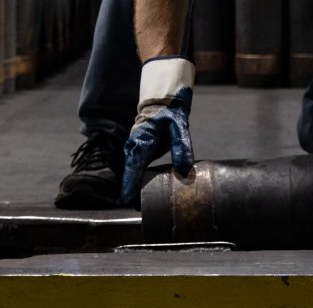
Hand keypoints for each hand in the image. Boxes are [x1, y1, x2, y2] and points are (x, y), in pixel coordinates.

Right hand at [121, 86, 193, 203]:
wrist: (162, 103)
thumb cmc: (170, 113)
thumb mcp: (179, 127)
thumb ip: (182, 146)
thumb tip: (184, 170)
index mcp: (142, 142)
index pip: (133, 167)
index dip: (130, 185)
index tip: (128, 201)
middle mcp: (133, 147)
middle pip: (130, 174)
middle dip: (132, 192)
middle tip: (139, 210)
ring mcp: (134, 150)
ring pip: (132, 173)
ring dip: (135, 188)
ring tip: (141, 206)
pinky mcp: (138, 153)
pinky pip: (136, 169)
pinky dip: (138, 181)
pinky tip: (145, 193)